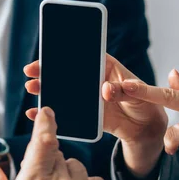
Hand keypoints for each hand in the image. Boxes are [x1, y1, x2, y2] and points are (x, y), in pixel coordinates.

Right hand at [23, 55, 167, 177]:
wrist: (146, 128)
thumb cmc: (146, 102)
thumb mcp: (139, 93)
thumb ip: (124, 89)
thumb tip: (106, 89)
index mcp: (106, 67)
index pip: (84, 55)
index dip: (66, 52)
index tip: (49, 52)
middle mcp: (94, 80)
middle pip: (68, 72)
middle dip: (48, 70)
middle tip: (32, 71)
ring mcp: (88, 98)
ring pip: (64, 91)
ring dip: (46, 89)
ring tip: (33, 88)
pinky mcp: (86, 116)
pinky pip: (67, 112)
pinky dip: (52, 112)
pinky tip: (36, 112)